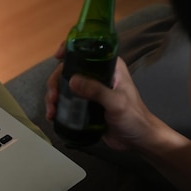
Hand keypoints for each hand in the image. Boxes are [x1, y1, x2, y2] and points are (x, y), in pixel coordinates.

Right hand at [45, 44, 162, 151]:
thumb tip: (71, 81)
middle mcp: (98, 75)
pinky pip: (66, 100)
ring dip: (53, 96)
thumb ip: (96, 91)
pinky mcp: (84, 104)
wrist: (138, 140)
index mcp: (109, 67)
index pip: (87, 51)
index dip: (69, 50)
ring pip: (64, 86)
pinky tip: (53, 115)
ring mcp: (90, 89)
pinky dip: (57, 106)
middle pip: (68, 70)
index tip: (57, 58)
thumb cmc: (134, 118)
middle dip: (55, 82)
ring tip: (52, 111)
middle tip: (53, 97)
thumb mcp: (116, 103)